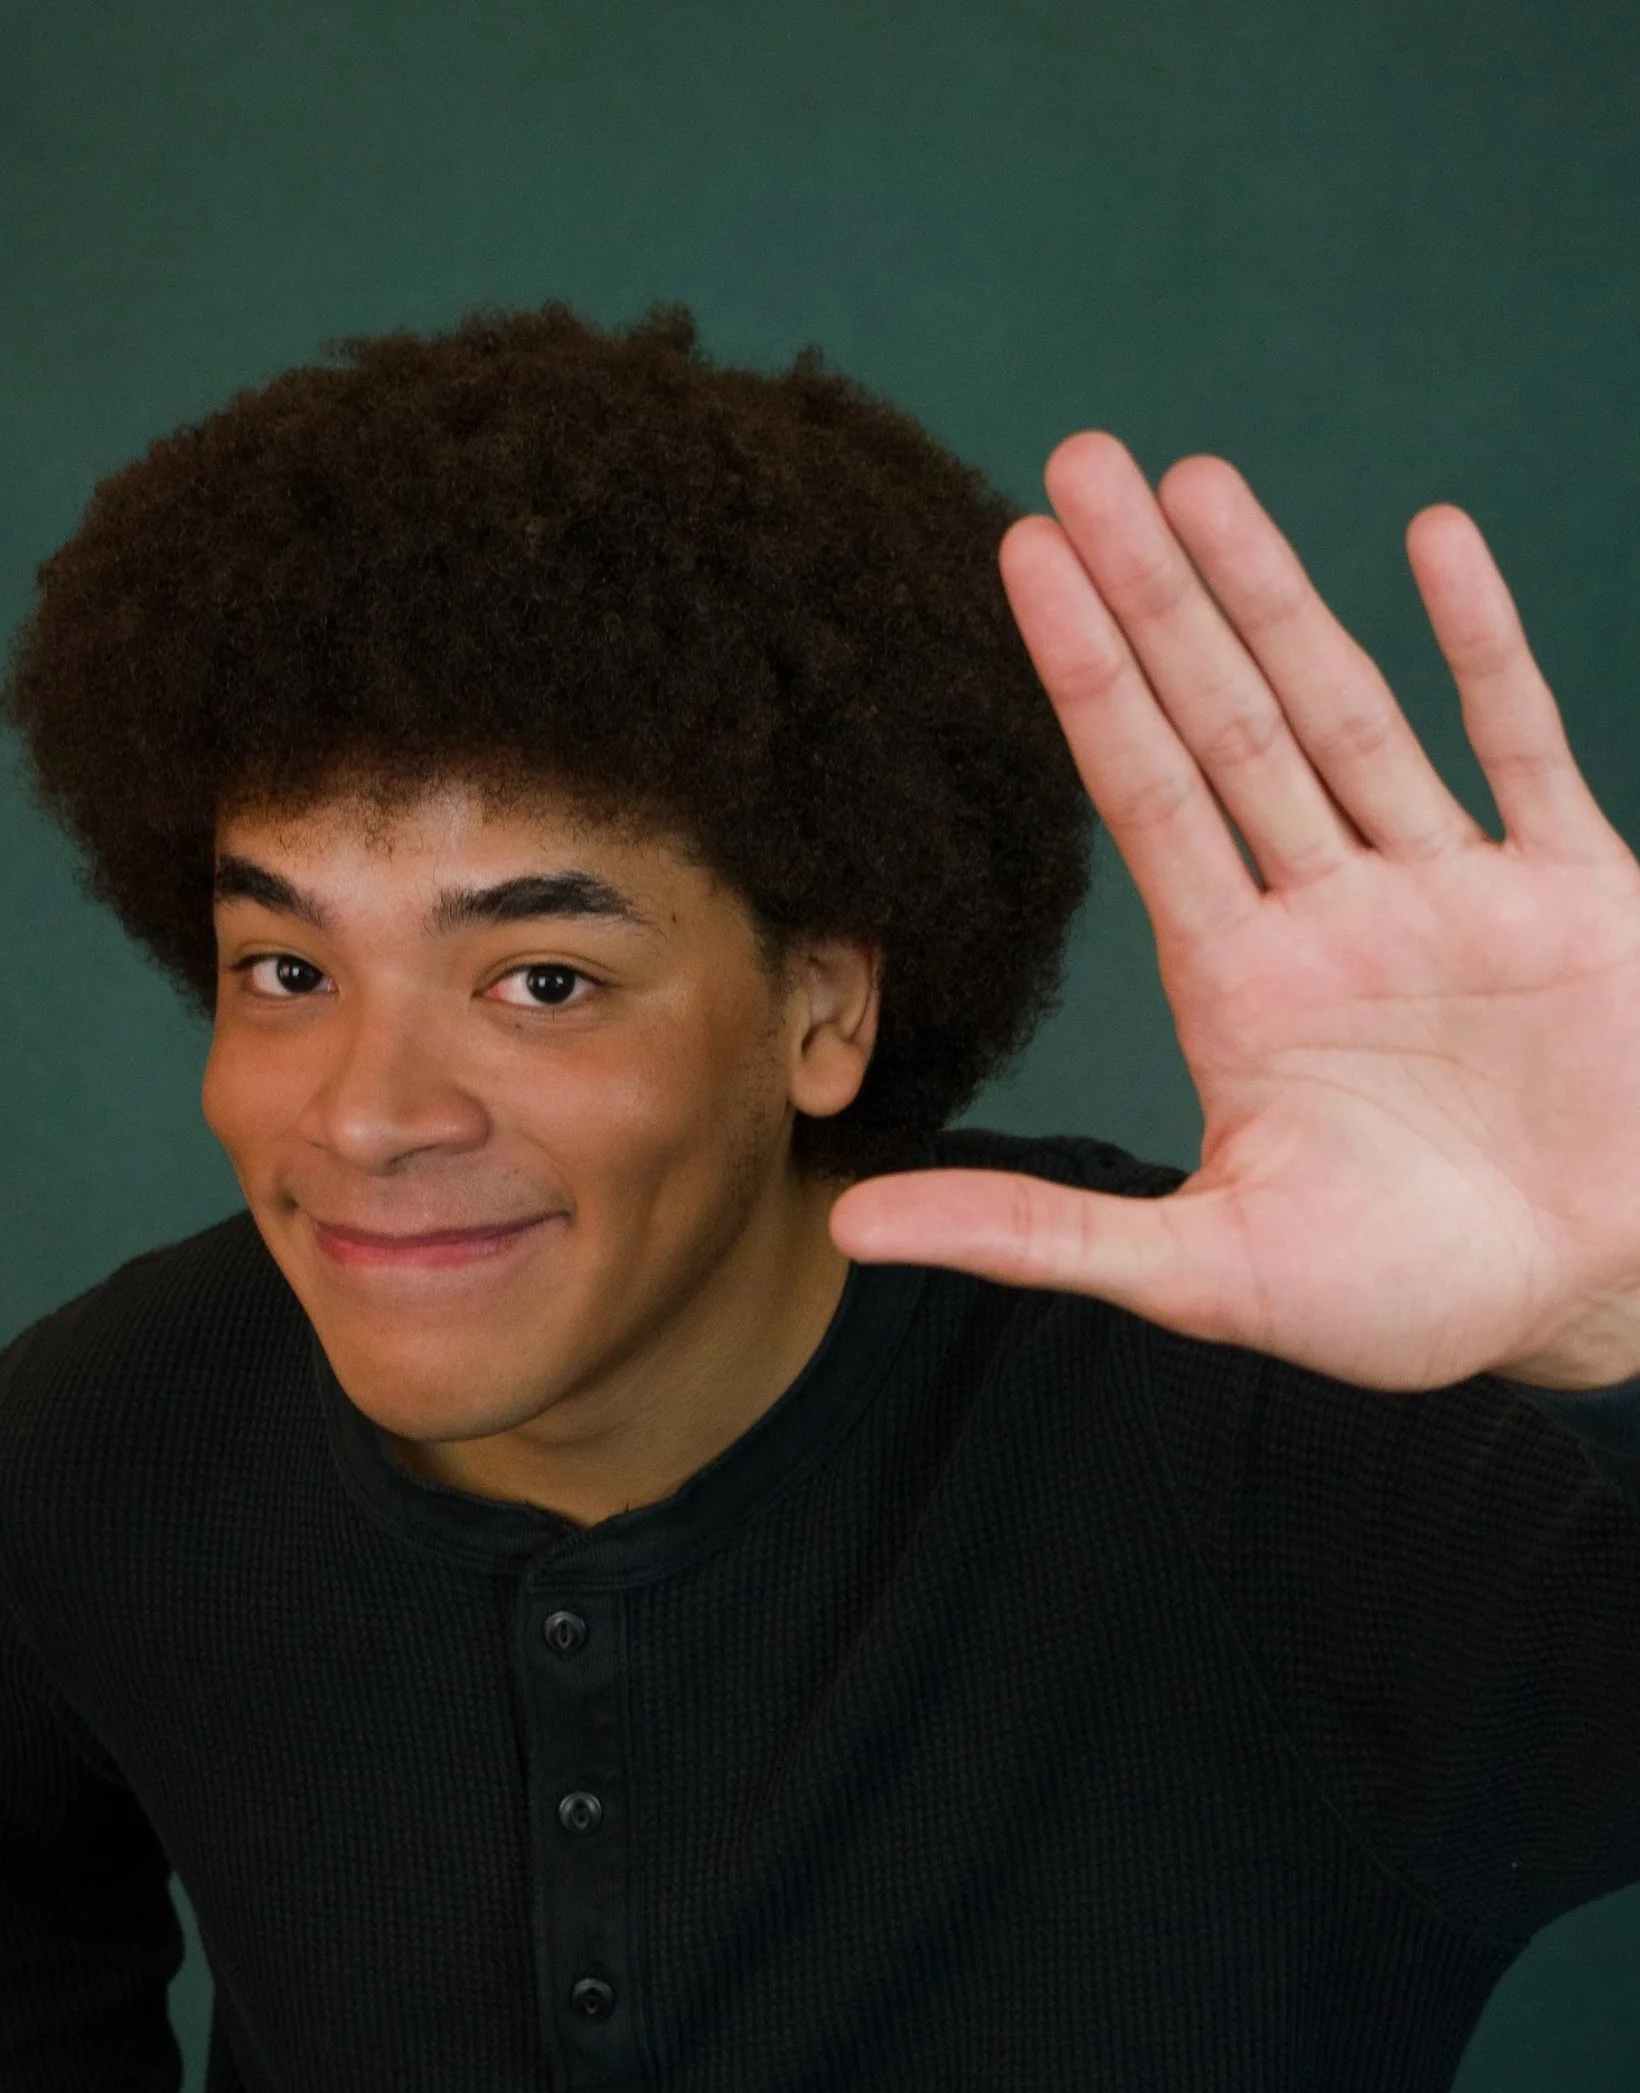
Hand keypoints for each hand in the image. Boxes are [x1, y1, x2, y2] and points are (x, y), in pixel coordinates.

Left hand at [829, 433, 1639, 1392]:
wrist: (1602, 1304)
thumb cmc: (1407, 1302)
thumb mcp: (1207, 1273)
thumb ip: (1039, 1237)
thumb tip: (853, 1230)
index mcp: (1242, 985)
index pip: (1143, 796)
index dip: (1083, 677)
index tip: (1016, 558)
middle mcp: (1331, 915)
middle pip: (1224, 721)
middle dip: (1153, 597)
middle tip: (1079, 462)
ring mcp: (1451, 892)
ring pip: (1349, 709)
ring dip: (1278, 594)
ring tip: (1199, 475)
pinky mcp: (1575, 894)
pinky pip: (1523, 744)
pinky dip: (1485, 646)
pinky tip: (1428, 540)